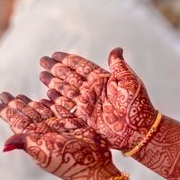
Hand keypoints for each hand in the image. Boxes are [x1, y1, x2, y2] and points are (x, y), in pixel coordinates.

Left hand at [0, 92, 118, 179]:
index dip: (7, 114)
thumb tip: (4, 145)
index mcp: (37, 138)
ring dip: (32, 103)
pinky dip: (53, 103)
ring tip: (22, 96)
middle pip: (29, 115)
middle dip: (17, 105)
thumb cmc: (69, 161)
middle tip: (6, 95)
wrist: (95, 164)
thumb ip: (27, 144)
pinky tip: (46, 97)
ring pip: (43, 111)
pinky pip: (60, 110)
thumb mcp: (45, 153)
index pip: (19, 123)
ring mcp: (61, 127)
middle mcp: (47, 132)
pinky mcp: (74, 124)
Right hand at [40, 48, 156, 150]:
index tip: (56, 54)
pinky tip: (48, 94)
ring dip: (53, 82)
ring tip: (42, 74)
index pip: (82, 66)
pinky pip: (67, 106)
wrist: (137, 130)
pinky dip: (57, 100)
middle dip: (56, 69)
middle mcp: (92, 90)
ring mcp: (87, 103)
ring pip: (66, 90)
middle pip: (70, 76)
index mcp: (102, 79)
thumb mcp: (129, 80)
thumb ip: (118, 65)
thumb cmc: (137, 104)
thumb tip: (116, 49)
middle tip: (43, 61)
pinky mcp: (84, 117)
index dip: (69, 60)